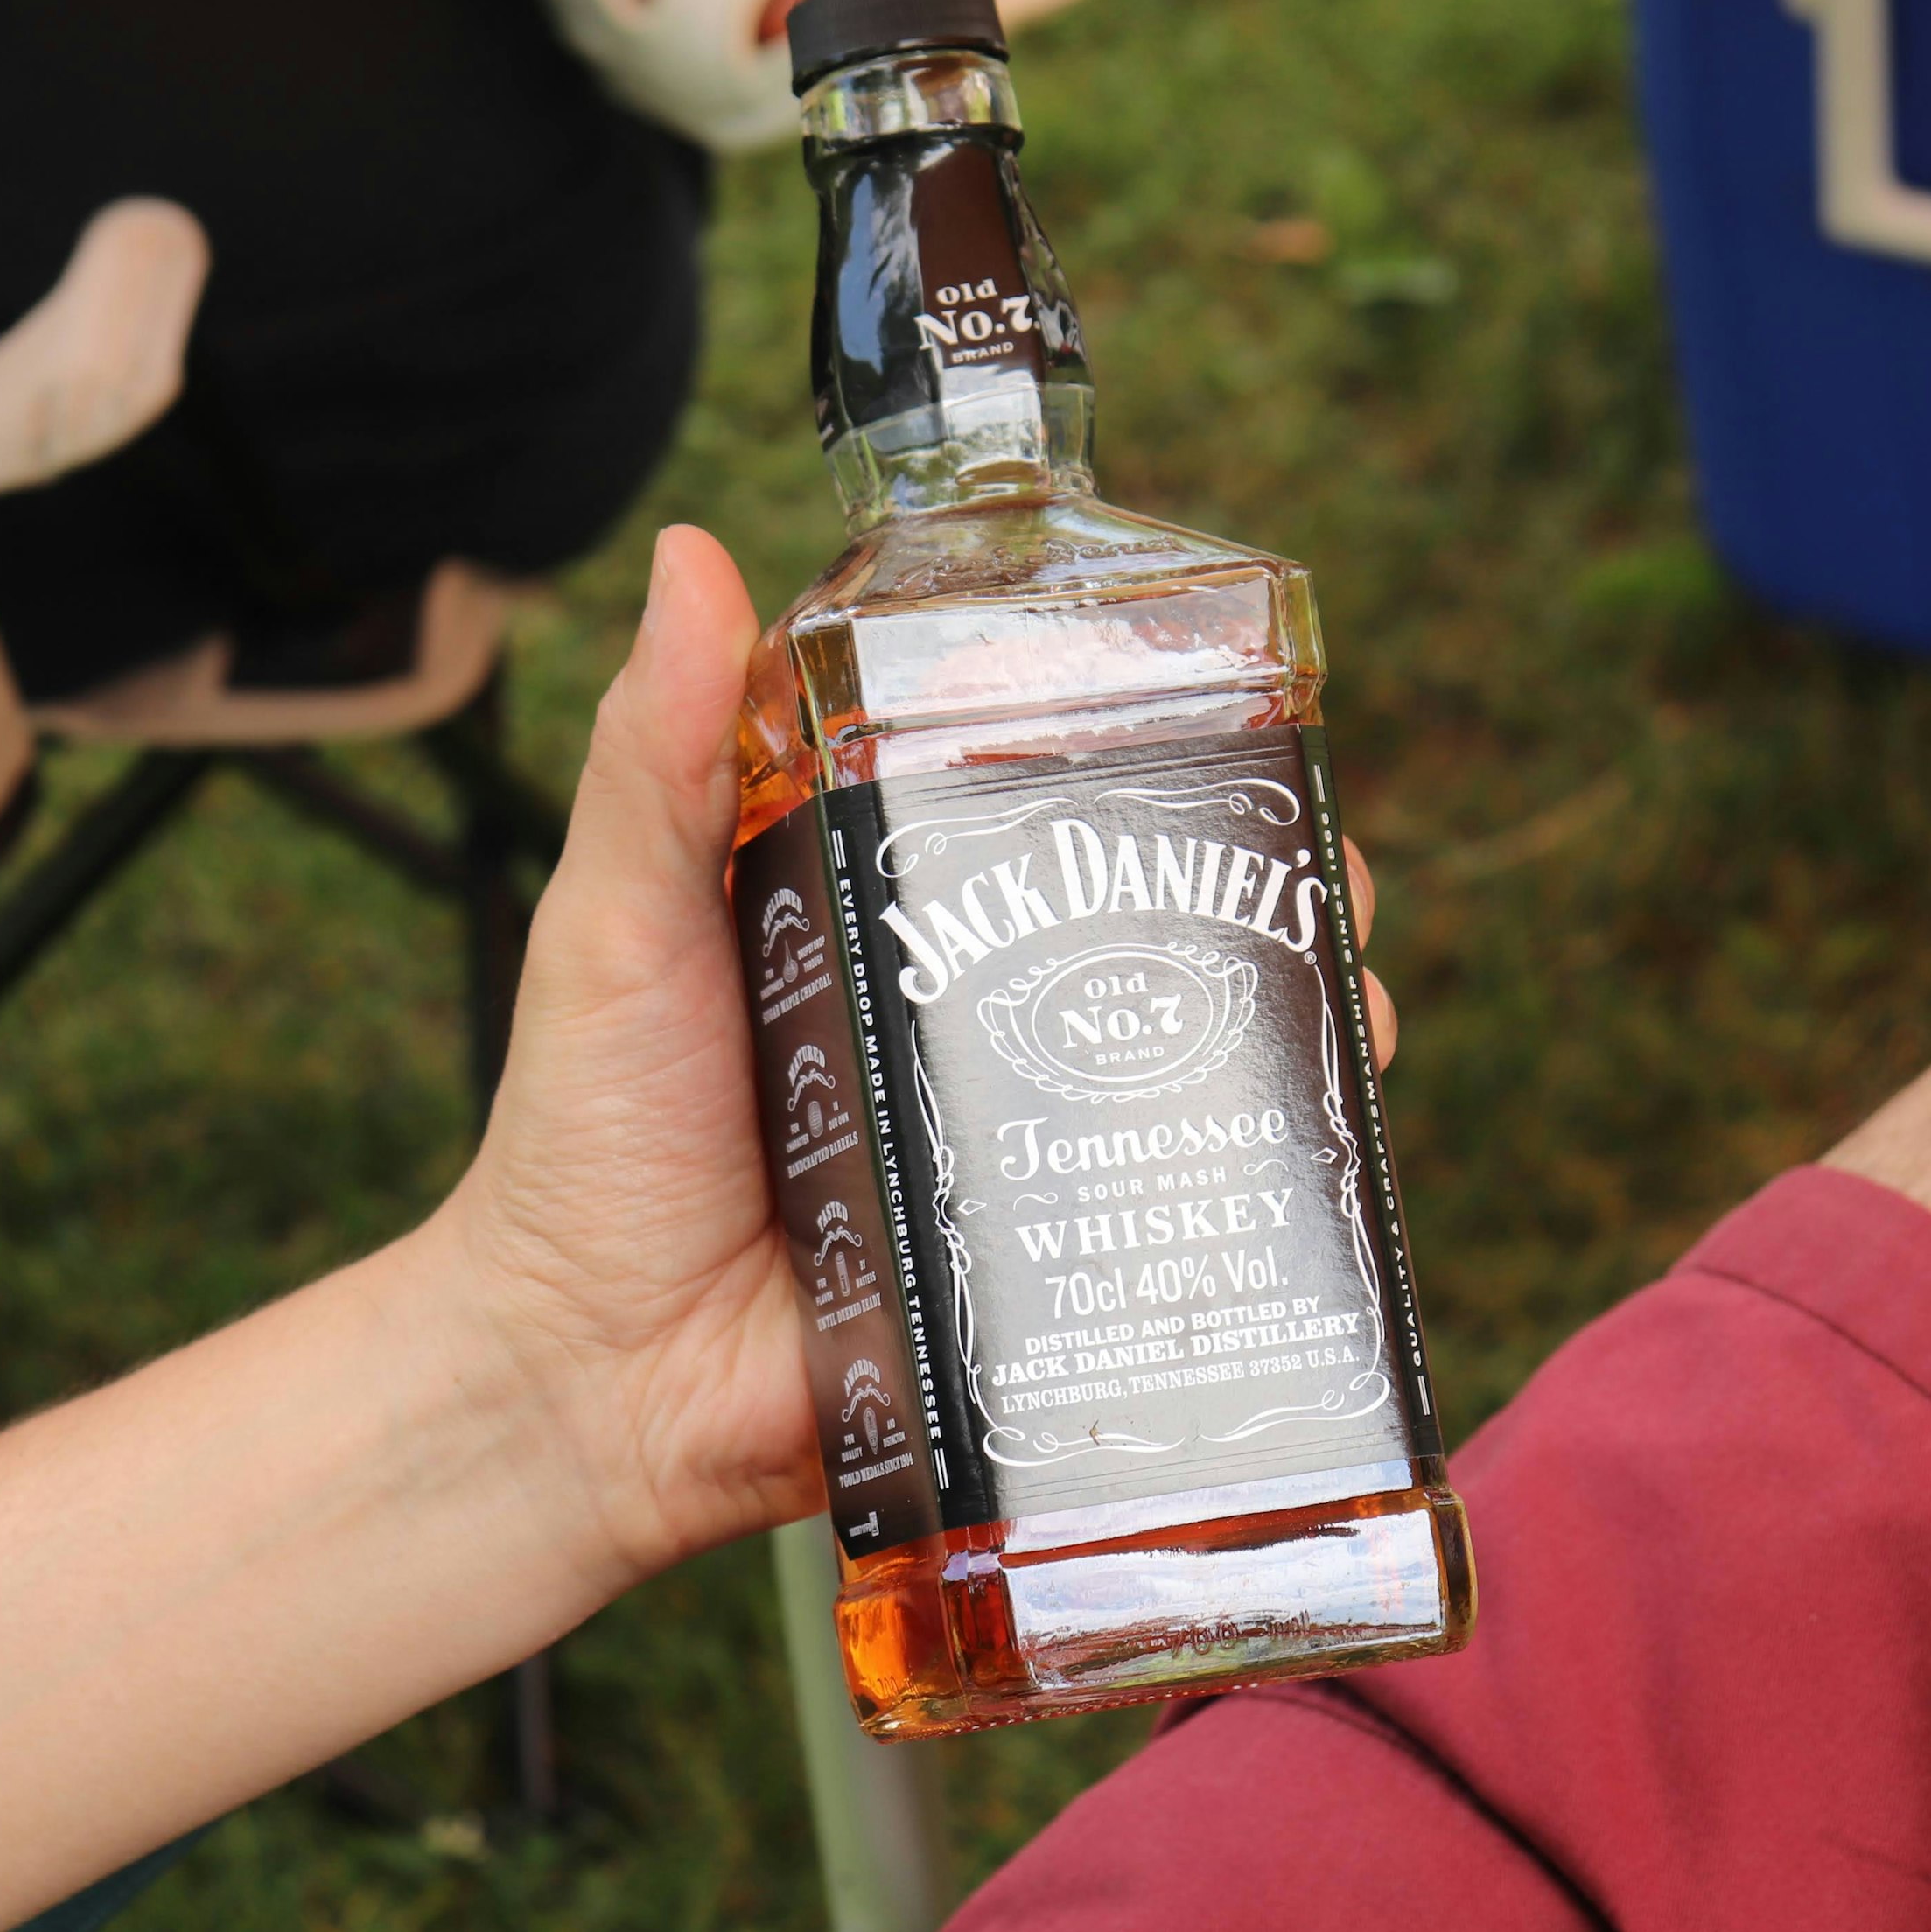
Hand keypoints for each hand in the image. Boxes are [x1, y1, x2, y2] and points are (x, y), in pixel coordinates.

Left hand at [440, 527, 1400, 1592]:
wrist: (589, 1379)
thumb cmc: (586, 1135)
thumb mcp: (619, 916)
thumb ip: (658, 750)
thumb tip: (694, 553)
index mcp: (883, 903)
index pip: (1030, 794)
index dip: (1129, 738)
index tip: (1202, 692)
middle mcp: (969, 1012)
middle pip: (1152, 920)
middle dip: (1261, 877)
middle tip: (1315, 854)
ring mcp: (1019, 1137)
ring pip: (1195, 1056)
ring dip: (1295, 1013)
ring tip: (1343, 981)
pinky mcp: (1045, 1261)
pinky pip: (1177, 1207)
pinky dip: (1269, 1170)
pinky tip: (1320, 1135)